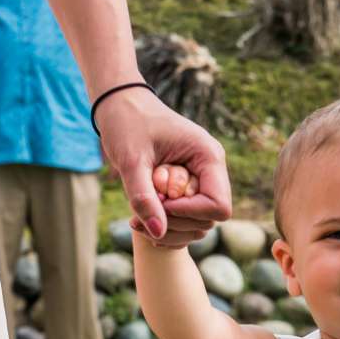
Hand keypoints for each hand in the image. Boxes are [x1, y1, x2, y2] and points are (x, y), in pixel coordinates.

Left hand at [96, 86, 230, 248]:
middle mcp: (211, 170)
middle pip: (208, 219)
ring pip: (198, 224)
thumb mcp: (131, 160)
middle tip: (138, 216)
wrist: (121, 105)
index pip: (218, 205)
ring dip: (168, 229)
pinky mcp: (188, 188)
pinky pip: (187, 220)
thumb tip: (158, 233)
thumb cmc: (127, 124)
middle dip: (174, 223)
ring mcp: (201, 180)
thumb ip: (143, 197)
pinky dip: (166, 227)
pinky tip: (142, 221)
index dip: (189, 213)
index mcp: (208, 156)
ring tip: (135, 220)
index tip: (159, 204)